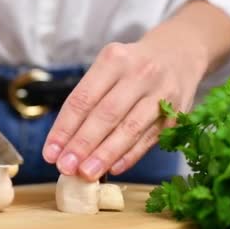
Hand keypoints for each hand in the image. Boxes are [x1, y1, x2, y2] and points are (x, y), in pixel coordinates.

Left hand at [42, 21, 209, 180]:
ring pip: (130, 129)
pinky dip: (130, 156)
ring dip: (105, 155)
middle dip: (83, 144)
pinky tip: (113, 169)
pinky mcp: (178, 113)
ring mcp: (162, 93)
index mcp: (114, 59)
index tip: (50, 153)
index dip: (64, 129)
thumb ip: (87, 101)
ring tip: (87, 174)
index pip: (83, 99)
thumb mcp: (107, 68)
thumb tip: (64, 145)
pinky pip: (149, 138)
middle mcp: (140, 73)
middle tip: (66, 167)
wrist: (179, 54)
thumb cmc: (130, 67)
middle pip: (106, 115)